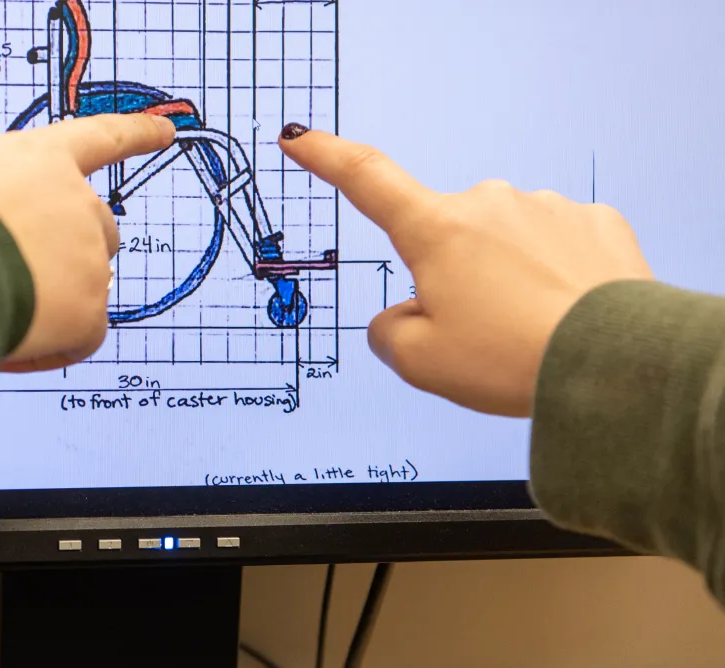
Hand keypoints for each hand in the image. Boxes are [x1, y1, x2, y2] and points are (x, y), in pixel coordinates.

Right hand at [0, 113, 175, 371]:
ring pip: (87, 284)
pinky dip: (48, 348)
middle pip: (98, 226)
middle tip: (21, 270)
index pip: (99, 138)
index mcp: (39, 159)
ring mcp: (89, 257)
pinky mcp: (88, 310)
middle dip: (70, 249)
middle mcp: (76, 202)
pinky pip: (80, 337)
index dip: (135, 134)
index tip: (166, 132)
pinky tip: (6, 347)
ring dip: (53, 297)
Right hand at [279, 126, 653, 416]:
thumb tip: (396, 317)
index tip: (299, 137)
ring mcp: (543, 207)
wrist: (614, 364)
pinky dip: (551, 272)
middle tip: (478, 331)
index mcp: (436, 232)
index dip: (326, 156)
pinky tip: (563, 308)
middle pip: (445, 236)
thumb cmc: (512, 360)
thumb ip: (387, 334)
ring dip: (503, 276)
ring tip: (527, 328)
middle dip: (451, 275)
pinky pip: (553, 243)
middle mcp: (487, 204)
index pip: (366, 180)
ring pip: (501, 241)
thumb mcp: (421, 363)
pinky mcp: (593, 221)